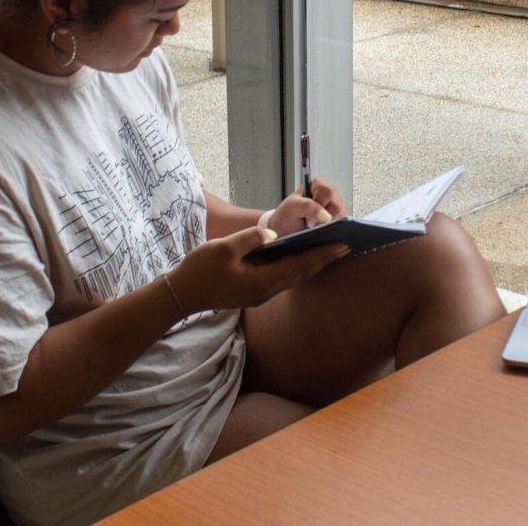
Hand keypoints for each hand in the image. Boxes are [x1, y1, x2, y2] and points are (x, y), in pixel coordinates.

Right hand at [166, 227, 346, 312]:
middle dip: (324, 259)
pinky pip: (283, 278)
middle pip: (302, 274)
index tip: (341, 244)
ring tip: (330, 250)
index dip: (322, 254)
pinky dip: (297, 267)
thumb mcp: (223, 249)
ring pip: (294, 277)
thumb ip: (250, 239)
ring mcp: (260, 294)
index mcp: (261, 281)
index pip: (299, 265)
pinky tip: (303, 257)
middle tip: (346, 245)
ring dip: (312, 264)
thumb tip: (273, 233)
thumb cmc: (200, 270)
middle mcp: (266, 291)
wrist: (181, 294)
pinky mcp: (254, 292)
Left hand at [268, 177, 348, 236]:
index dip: (320, 205)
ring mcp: (335, 208)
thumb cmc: (286, 217)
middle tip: (310, 224)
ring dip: (329, 225)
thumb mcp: (290, 209)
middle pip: (338, 205)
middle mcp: (328, 195)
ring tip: (315, 228)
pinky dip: (334, 230)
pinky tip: (323, 232)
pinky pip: (343, 225)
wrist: (284, 231)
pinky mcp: (338, 220)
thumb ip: (306, 206)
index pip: (328, 191)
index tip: (308, 218)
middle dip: (325, 218)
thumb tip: (326, 215)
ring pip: (343, 216)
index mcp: (316, 185)